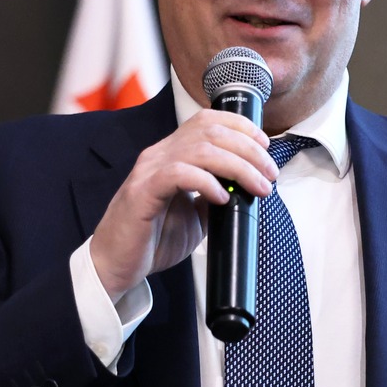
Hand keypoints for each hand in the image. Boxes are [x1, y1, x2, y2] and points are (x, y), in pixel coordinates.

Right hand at [88, 111, 277, 300]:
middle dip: (248, 149)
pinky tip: (221, 198)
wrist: (117, 266)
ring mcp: (149, 171)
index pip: (207, 120)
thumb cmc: (152, 241)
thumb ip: (214, 197)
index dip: (240, 126)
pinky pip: (178, 174)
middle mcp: (159, 155)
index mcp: (171, 154)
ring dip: (237, 166)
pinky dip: (206, 183)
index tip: (265, 146)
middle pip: (210, 131)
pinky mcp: (142, 192)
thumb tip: (245, 188)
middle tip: (269, 174)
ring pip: (200, 149)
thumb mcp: (195, 216)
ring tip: (256, 187)